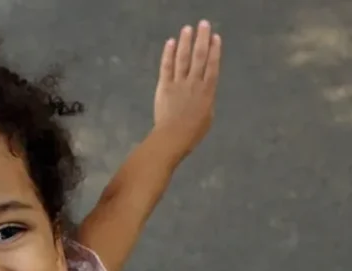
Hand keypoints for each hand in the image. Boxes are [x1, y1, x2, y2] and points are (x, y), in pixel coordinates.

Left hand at [153, 20, 221, 159]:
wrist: (173, 137)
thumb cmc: (193, 132)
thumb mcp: (208, 116)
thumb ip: (206, 100)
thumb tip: (205, 91)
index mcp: (208, 90)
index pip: (213, 65)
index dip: (214, 50)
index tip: (215, 37)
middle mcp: (195, 83)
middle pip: (199, 57)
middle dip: (202, 39)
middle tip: (203, 24)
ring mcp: (179, 83)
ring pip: (183, 58)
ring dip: (186, 42)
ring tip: (188, 28)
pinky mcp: (164, 86)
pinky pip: (167, 67)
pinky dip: (168, 54)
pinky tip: (171, 42)